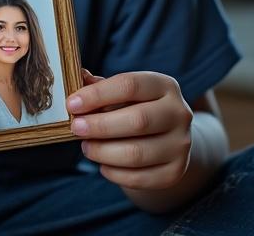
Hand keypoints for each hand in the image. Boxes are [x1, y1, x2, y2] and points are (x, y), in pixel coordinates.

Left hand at [67, 69, 193, 189]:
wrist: (167, 142)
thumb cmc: (137, 111)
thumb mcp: (123, 94)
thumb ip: (101, 86)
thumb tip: (77, 76)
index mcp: (165, 86)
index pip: (130, 85)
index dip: (98, 95)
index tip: (72, 104)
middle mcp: (179, 113)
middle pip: (138, 120)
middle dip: (100, 126)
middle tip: (75, 128)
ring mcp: (181, 144)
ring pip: (136, 153)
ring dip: (103, 152)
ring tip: (87, 147)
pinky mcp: (175, 172)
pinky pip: (138, 177)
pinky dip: (114, 173)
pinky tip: (103, 165)